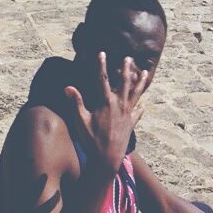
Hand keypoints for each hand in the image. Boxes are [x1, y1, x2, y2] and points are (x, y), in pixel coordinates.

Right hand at [63, 52, 149, 180]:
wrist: (106, 159)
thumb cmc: (91, 141)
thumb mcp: (80, 121)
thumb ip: (75, 102)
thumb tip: (67, 87)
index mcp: (105, 102)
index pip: (102, 79)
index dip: (101, 65)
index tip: (102, 53)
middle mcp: (119, 105)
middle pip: (124, 83)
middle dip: (126, 69)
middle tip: (129, 58)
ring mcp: (127, 114)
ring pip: (135, 94)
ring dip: (139, 83)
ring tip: (145, 72)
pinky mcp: (131, 124)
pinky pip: (138, 113)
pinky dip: (140, 108)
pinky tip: (143, 105)